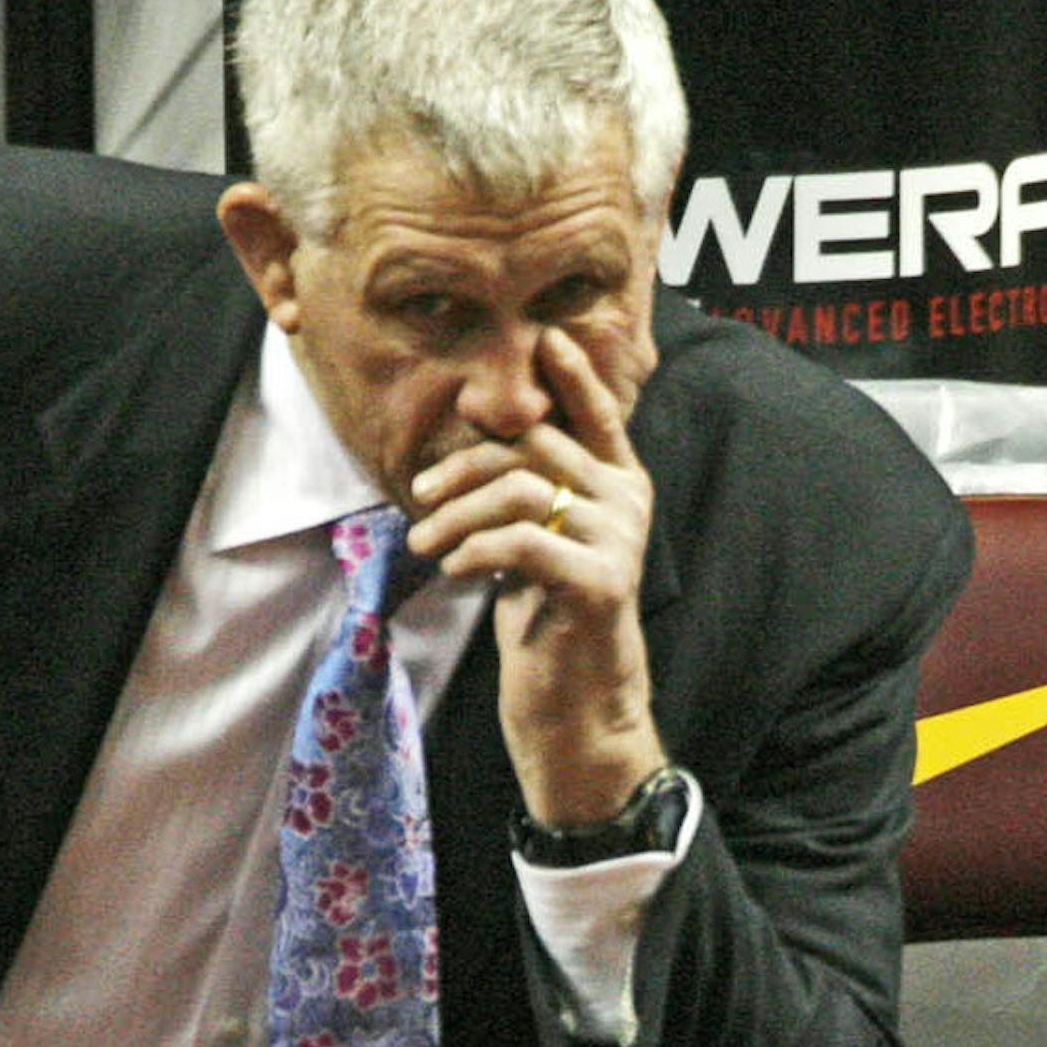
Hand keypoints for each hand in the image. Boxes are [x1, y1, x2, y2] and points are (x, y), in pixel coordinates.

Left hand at [408, 324, 664, 827]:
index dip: (572, 374)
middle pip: (533, 447)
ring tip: (424, 545)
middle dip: (463, 466)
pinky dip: (475, 550)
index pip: (596, 414)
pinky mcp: (601, 581)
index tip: (544, 338)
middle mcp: (627, 502)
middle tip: (419, 496)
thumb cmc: (547, 624)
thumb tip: (478, 430)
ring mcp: (619, 540)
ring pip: (519, 489)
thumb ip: (521, 490)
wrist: (575, 708)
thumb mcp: (531, 544)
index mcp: (618, 485)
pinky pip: (523, 541)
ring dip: (456, 514)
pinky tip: (453, 569)